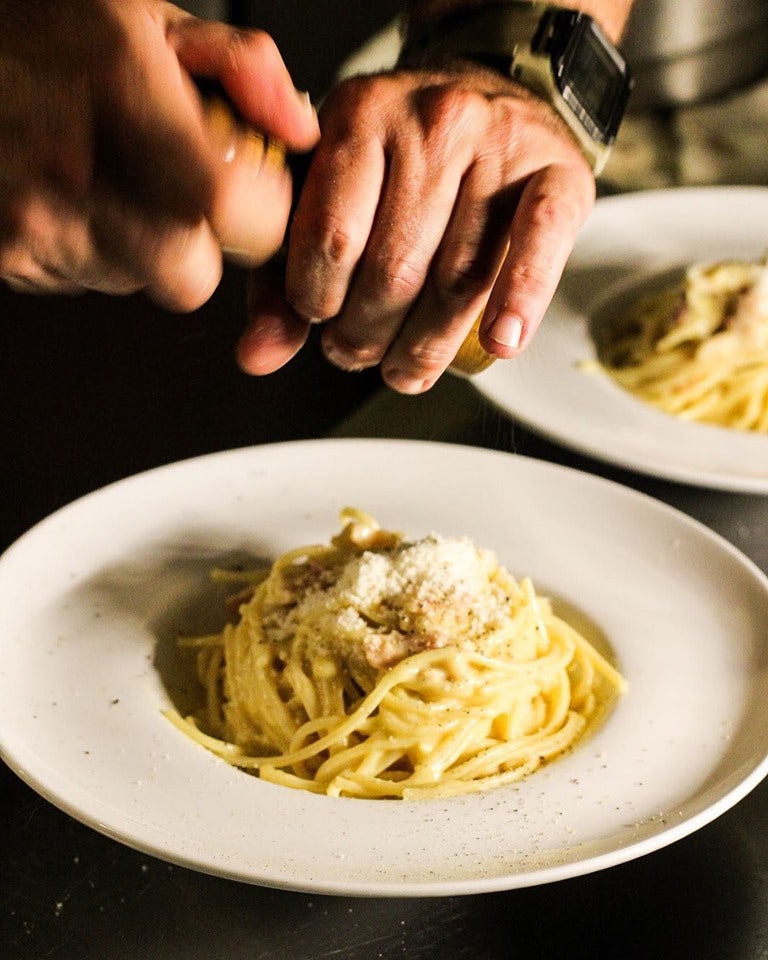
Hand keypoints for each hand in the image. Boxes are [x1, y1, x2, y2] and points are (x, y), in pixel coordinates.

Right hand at [0, 0, 318, 309]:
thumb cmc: (54, 32)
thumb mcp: (155, 19)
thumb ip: (246, 69)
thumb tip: (298, 133)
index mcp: (120, 90)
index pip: (227, 207)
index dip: (258, 216)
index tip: (255, 196)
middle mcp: (70, 168)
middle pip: (189, 276)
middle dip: (202, 244)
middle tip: (180, 194)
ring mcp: (31, 221)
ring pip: (139, 285)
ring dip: (146, 249)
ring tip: (115, 183)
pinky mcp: (7, 257)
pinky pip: (86, 283)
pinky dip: (97, 251)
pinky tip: (77, 197)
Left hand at [238, 63, 594, 392]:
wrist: (490, 87)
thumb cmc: (400, 153)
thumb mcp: (326, 192)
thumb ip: (282, 275)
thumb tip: (257, 355)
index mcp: (361, 116)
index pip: (331, 237)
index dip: (317, 300)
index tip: (317, 317)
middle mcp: (433, 123)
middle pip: (395, 269)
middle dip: (365, 335)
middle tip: (355, 353)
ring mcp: (499, 146)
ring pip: (457, 278)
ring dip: (425, 347)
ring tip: (405, 369)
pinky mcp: (556, 172)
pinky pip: (538, 242)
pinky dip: (520, 298)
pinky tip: (501, 342)